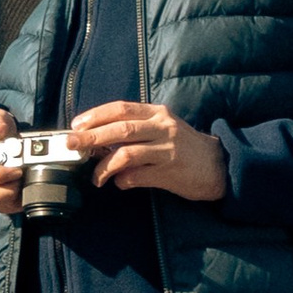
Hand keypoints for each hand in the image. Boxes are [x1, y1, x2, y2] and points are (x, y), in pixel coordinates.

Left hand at [70, 101, 228, 205]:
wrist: (220, 165)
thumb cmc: (186, 147)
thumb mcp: (163, 129)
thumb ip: (137, 131)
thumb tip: (100, 142)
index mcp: (158, 113)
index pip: (121, 109)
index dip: (96, 115)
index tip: (77, 124)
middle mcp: (162, 127)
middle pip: (120, 129)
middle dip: (91, 137)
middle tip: (72, 145)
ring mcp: (167, 149)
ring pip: (126, 153)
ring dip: (104, 167)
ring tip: (95, 177)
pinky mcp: (171, 171)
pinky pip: (139, 176)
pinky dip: (124, 181)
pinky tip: (120, 184)